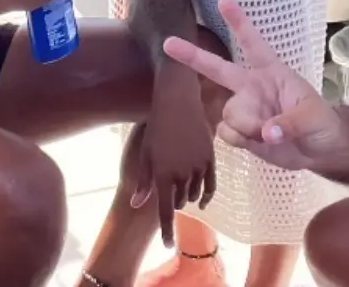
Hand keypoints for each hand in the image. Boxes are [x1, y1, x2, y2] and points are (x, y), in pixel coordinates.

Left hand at [131, 67, 215, 247]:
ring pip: (194, 194)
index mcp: (162, 173)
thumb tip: (137, 205)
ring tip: (181, 188)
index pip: (165, 210)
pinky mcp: (210, 159)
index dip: (167, 230)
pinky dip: (206, 196)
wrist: (177, 102)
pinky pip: (210, 186)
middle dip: (175, 203)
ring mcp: (198, 166)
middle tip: (170, 195)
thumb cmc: (156, 127)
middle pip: (180, 201)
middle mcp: (181, 173)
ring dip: (187, 196)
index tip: (168, 246)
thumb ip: (143, 181)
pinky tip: (203, 201)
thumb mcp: (144, 154)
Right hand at [162, 0, 344, 169]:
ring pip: (228, 113)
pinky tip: (255, 142)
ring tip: (267, 134)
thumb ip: (290, 123)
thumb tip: (267, 133)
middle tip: (168, 43)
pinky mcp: (241, 132)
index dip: (239, 23)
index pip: (253, 43)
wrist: (320, 151)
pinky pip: (226, 133)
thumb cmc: (321, 123)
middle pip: (216, 69)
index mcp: (271, 72)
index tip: (223, 0)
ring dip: (245, 126)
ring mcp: (244, 109)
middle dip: (192, 55)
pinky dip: (239, 140)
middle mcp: (252, 87)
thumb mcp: (313, 117)